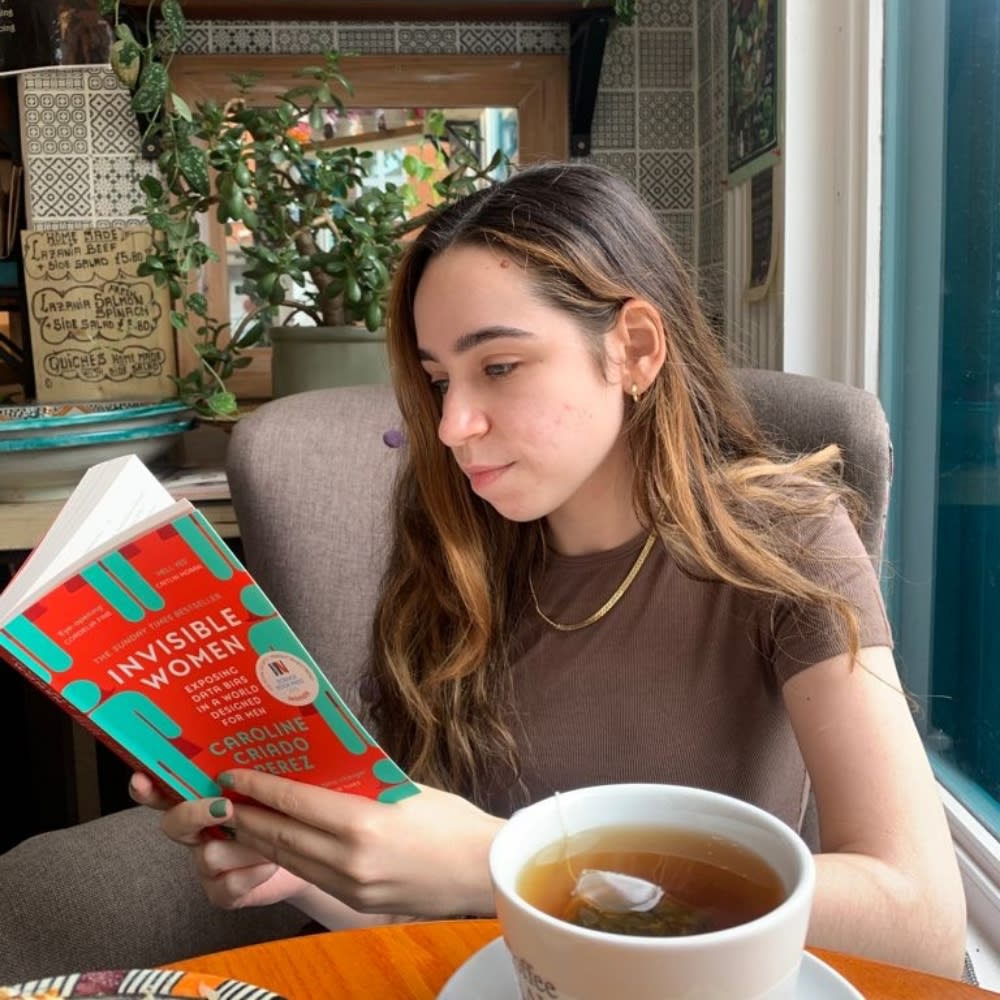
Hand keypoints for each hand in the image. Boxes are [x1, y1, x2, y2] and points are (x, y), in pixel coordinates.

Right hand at [128, 771, 310, 910]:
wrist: (315, 850)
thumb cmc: (292, 808)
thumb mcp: (276, 783)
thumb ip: (259, 768)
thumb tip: (261, 741)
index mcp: (207, 797)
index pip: (167, 789)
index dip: (149, 786)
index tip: (142, 779)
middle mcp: (200, 830)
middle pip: (174, 823)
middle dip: (195, 814)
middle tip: (224, 807)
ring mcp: (207, 863)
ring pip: (207, 855)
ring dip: (244, 847)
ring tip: (273, 839)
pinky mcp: (221, 892)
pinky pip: (225, 885)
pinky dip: (253, 874)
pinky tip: (271, 865)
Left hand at [218, 769, 505, 917]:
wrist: (482, 871)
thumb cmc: (452, 821)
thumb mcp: (406, 789)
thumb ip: (362, 783)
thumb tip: (323, 771)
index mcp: (363, 824)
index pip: (295, 802)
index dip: (259, 787)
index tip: (234, 774)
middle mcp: (350, 860)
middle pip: (282, 835)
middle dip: (248, 815)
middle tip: (224, 796)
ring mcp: (351, 887)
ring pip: (290, 860)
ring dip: (261, 839)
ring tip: (242, 819)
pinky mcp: (356, 903)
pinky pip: (311, 876)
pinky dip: (289, 857)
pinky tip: (280, 843)